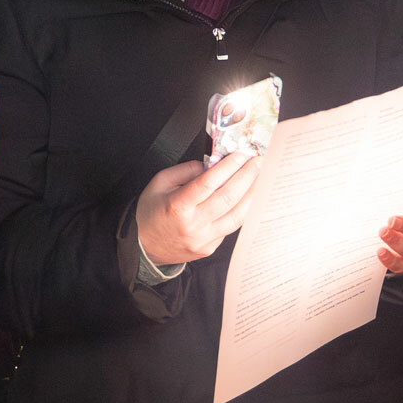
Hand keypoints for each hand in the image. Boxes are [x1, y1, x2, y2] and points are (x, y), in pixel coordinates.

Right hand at [134, 151, 259, 266]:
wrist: (145, 247)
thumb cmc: (151, 213)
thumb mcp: (158, 184)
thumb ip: (184, 171)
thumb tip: (210, 164)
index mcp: (177, 206)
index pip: (208, 183)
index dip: (227, 167)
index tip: (240, 155)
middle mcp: (192, 224)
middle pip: (228, 198)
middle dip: (246, 176)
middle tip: (257, 162)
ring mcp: (203, 239)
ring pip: (237, 216)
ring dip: (251, 194)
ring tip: (258, 179)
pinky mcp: (210, 248)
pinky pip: (231, 227)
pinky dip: (241, 210)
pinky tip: (246, 198)